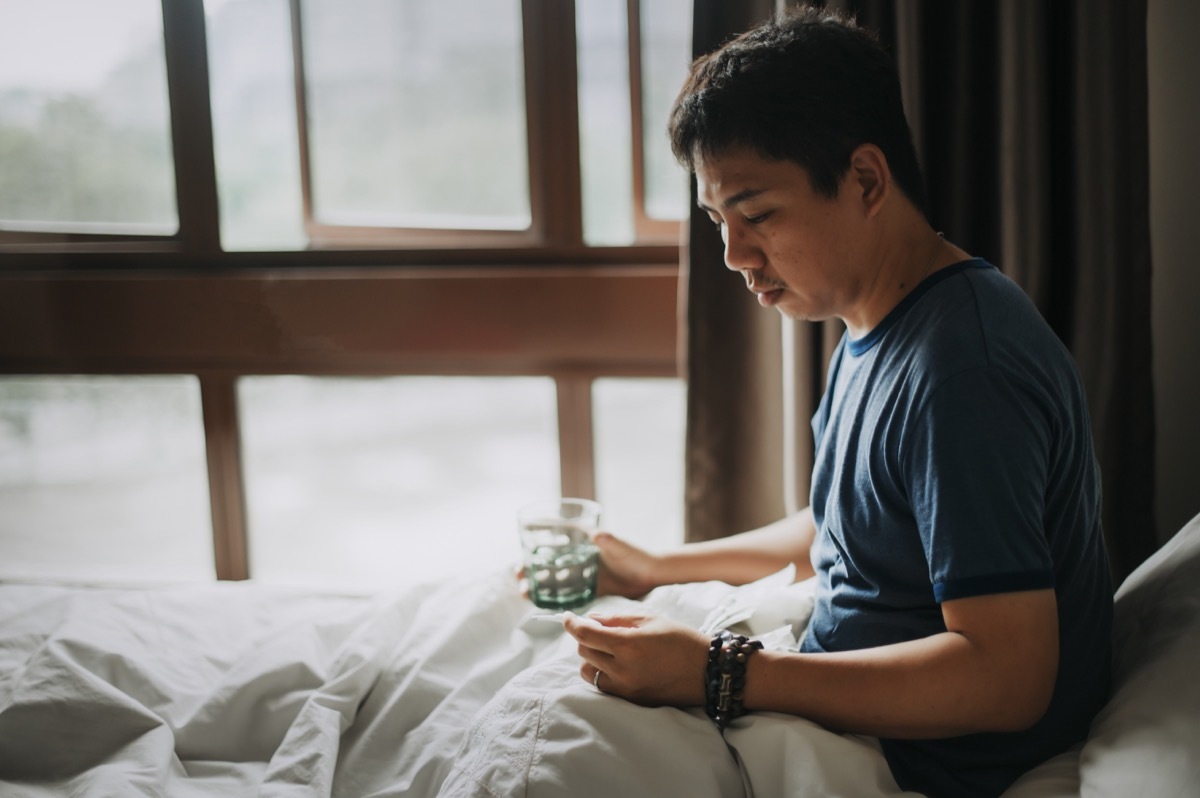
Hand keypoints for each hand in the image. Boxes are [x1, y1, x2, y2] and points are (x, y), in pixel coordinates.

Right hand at [515, 530, 661, 601]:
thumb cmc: (637, 555)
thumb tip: (598, 534)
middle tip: (519, 579)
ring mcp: (583, 574)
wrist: (652, 574)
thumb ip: (610, 541)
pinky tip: (541, 603)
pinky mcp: (590, 589)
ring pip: (554, 579)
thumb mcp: (621, 547)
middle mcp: (579, 558)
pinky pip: (566, 593)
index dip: (533, 549)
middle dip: (530, 569)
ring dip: (538, 585)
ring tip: (525, 594)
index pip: (552, 544)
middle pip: (547, 562)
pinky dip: (553, 597)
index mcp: (583, 544)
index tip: (521, 558)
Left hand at [563, 612, 708, 706]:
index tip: (566, 617)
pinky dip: (602, 673)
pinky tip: (616, 664)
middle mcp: (623, 669)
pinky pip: (602, 686)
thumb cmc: (681, 640)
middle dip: (585, 636)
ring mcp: (626, 688)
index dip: (571, 623)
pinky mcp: (630, 700)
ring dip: (591, 657)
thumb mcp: (651, 620)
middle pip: (584, 651)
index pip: (585, 634)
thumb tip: (590, 619)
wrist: (707, 672)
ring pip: (588, 671)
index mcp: (629, 644)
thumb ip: (617, 619)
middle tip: (598, 629)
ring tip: (609, 649)